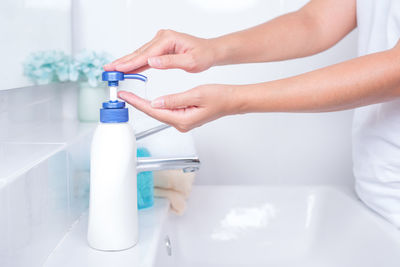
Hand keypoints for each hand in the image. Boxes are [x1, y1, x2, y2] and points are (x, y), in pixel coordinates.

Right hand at [104, 30, 216, 72]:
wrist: (210, 51)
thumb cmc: (203, 55)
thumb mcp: (190, 62)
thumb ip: (170, 62)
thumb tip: (152, 62)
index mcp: (168, 39)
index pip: (146, 54)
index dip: (131, 63)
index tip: (119, 69)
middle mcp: (162, 38)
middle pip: (139, 52)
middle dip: (123, 61)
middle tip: (108, 69)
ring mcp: (160, 41)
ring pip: (140, 54)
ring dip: (126, 62)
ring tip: (113, 69)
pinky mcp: (161, 47)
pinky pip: (146, 56)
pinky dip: (136, 62)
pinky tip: (128, 68)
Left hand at [118, 84, 237, 131]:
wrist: (232, 101)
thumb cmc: (219, 97)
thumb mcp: (196, 94)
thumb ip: (174, 100)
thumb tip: (155, 103)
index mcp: (182, 120)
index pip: (154, 111)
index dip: (137, 103)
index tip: (125, 97)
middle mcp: (181, 124)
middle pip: (154, 114)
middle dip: (137, 104)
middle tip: (123, 95)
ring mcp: (183, 122)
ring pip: (159, 113)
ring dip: (145, 105)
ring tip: (132, 96)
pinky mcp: (185, 118)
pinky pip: (166, 112)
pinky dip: (156, 105)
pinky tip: (149, 100)